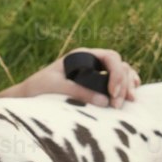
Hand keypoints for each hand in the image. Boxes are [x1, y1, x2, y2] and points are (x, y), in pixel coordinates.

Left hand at [4, 47, 140, 108]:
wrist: (29, 96)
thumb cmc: (39, 87)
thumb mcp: (56, 87)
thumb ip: (78, 91)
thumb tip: (105, 101)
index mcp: (82, 55)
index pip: (110, 57)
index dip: (117, 74)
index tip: (113, 94)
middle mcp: (92, 61)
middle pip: (119, 65)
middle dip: (123, 84)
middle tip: (117, 105)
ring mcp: (96, 72)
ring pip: (122, 72)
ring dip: (128, 85)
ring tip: (130, 101)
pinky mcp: (97, 85)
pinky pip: (118, 82)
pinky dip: (126, 87)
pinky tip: (131, 95)